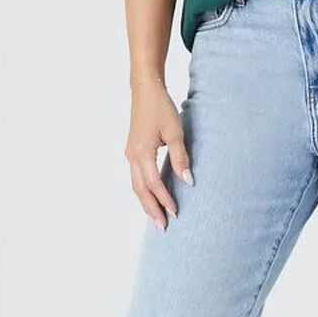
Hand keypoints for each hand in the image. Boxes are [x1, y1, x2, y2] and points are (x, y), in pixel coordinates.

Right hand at [125, 78, 193, 228]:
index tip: (176, 212)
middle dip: (151, 209)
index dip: (165, 199)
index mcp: (142, 152)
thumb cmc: (161, 108)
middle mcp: (132, 156)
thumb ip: (181, 158)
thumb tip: (188, 182)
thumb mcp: (175, 132)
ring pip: (136, 185)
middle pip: (140, 190)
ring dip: (146, 202)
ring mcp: (130, 154)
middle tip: (162, 226)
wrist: (145, 90)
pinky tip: (151, 197)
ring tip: (156, 217)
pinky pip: (136, 177)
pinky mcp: (132, 151)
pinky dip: (143, 190)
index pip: (154, 183)